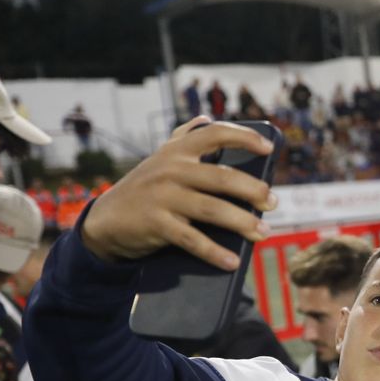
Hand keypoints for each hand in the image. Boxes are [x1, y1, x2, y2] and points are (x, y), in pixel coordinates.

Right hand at [80, 116, 275, 269]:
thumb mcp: (160, 160)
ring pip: (212, 209)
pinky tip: (233, 261)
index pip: (214, 134)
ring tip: (264, 233)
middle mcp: (170, 170)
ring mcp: (162, 197)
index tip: (269, 148)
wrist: (105, 220)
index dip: (244, 137)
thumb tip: (207, 119)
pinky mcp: (156, 224)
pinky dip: (215, 252)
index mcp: (176, 152)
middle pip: (221, 177)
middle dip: (253, 190)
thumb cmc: (145, 188)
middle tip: (273, 203)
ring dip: (243, 222)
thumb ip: (183, 139)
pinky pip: (192, 240)